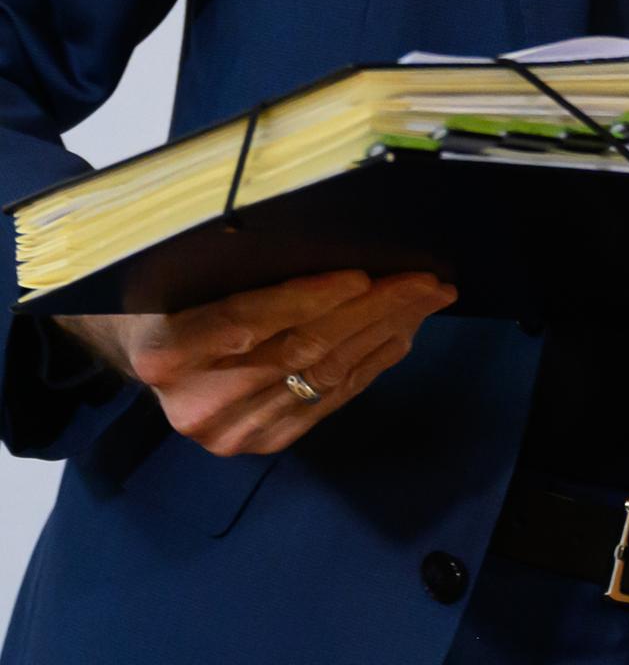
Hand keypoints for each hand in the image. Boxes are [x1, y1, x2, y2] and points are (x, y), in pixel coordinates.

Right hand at [52, 269, 456, 455]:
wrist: (144, 349)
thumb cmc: (177, 291)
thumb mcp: (188, 271)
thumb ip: (243, 266)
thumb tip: (336, 239)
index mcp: (165, 351)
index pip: (247, 322)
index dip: (309, 298)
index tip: (364, 274)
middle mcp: (196, 401)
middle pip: (300, 349)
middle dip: (373, 309)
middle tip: (425, 280)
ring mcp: (231, 432)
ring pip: (324, 375)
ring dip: (385, 333)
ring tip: (426, 299)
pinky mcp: (261, 445)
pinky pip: (330, 401)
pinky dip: (372, 363)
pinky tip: (402, 333)